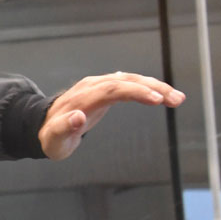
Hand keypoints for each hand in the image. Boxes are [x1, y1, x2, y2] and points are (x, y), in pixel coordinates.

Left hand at [40, 71, 183, 159]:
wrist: (43, 126)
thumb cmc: (51, 138)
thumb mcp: (53, 140)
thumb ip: (64, 129)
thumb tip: (78, 117)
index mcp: (81, 99)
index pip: (112, 89)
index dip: (135, 92)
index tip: (156, 99)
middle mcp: (91, 87)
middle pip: (126, 81)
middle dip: (153, 88)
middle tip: (176, 100)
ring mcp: (98, 85)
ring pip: (131, 79)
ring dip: (155, 86)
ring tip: (177, 99)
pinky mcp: (105, 88)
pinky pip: (129, 83)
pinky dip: (147, 87)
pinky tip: (164, 95)